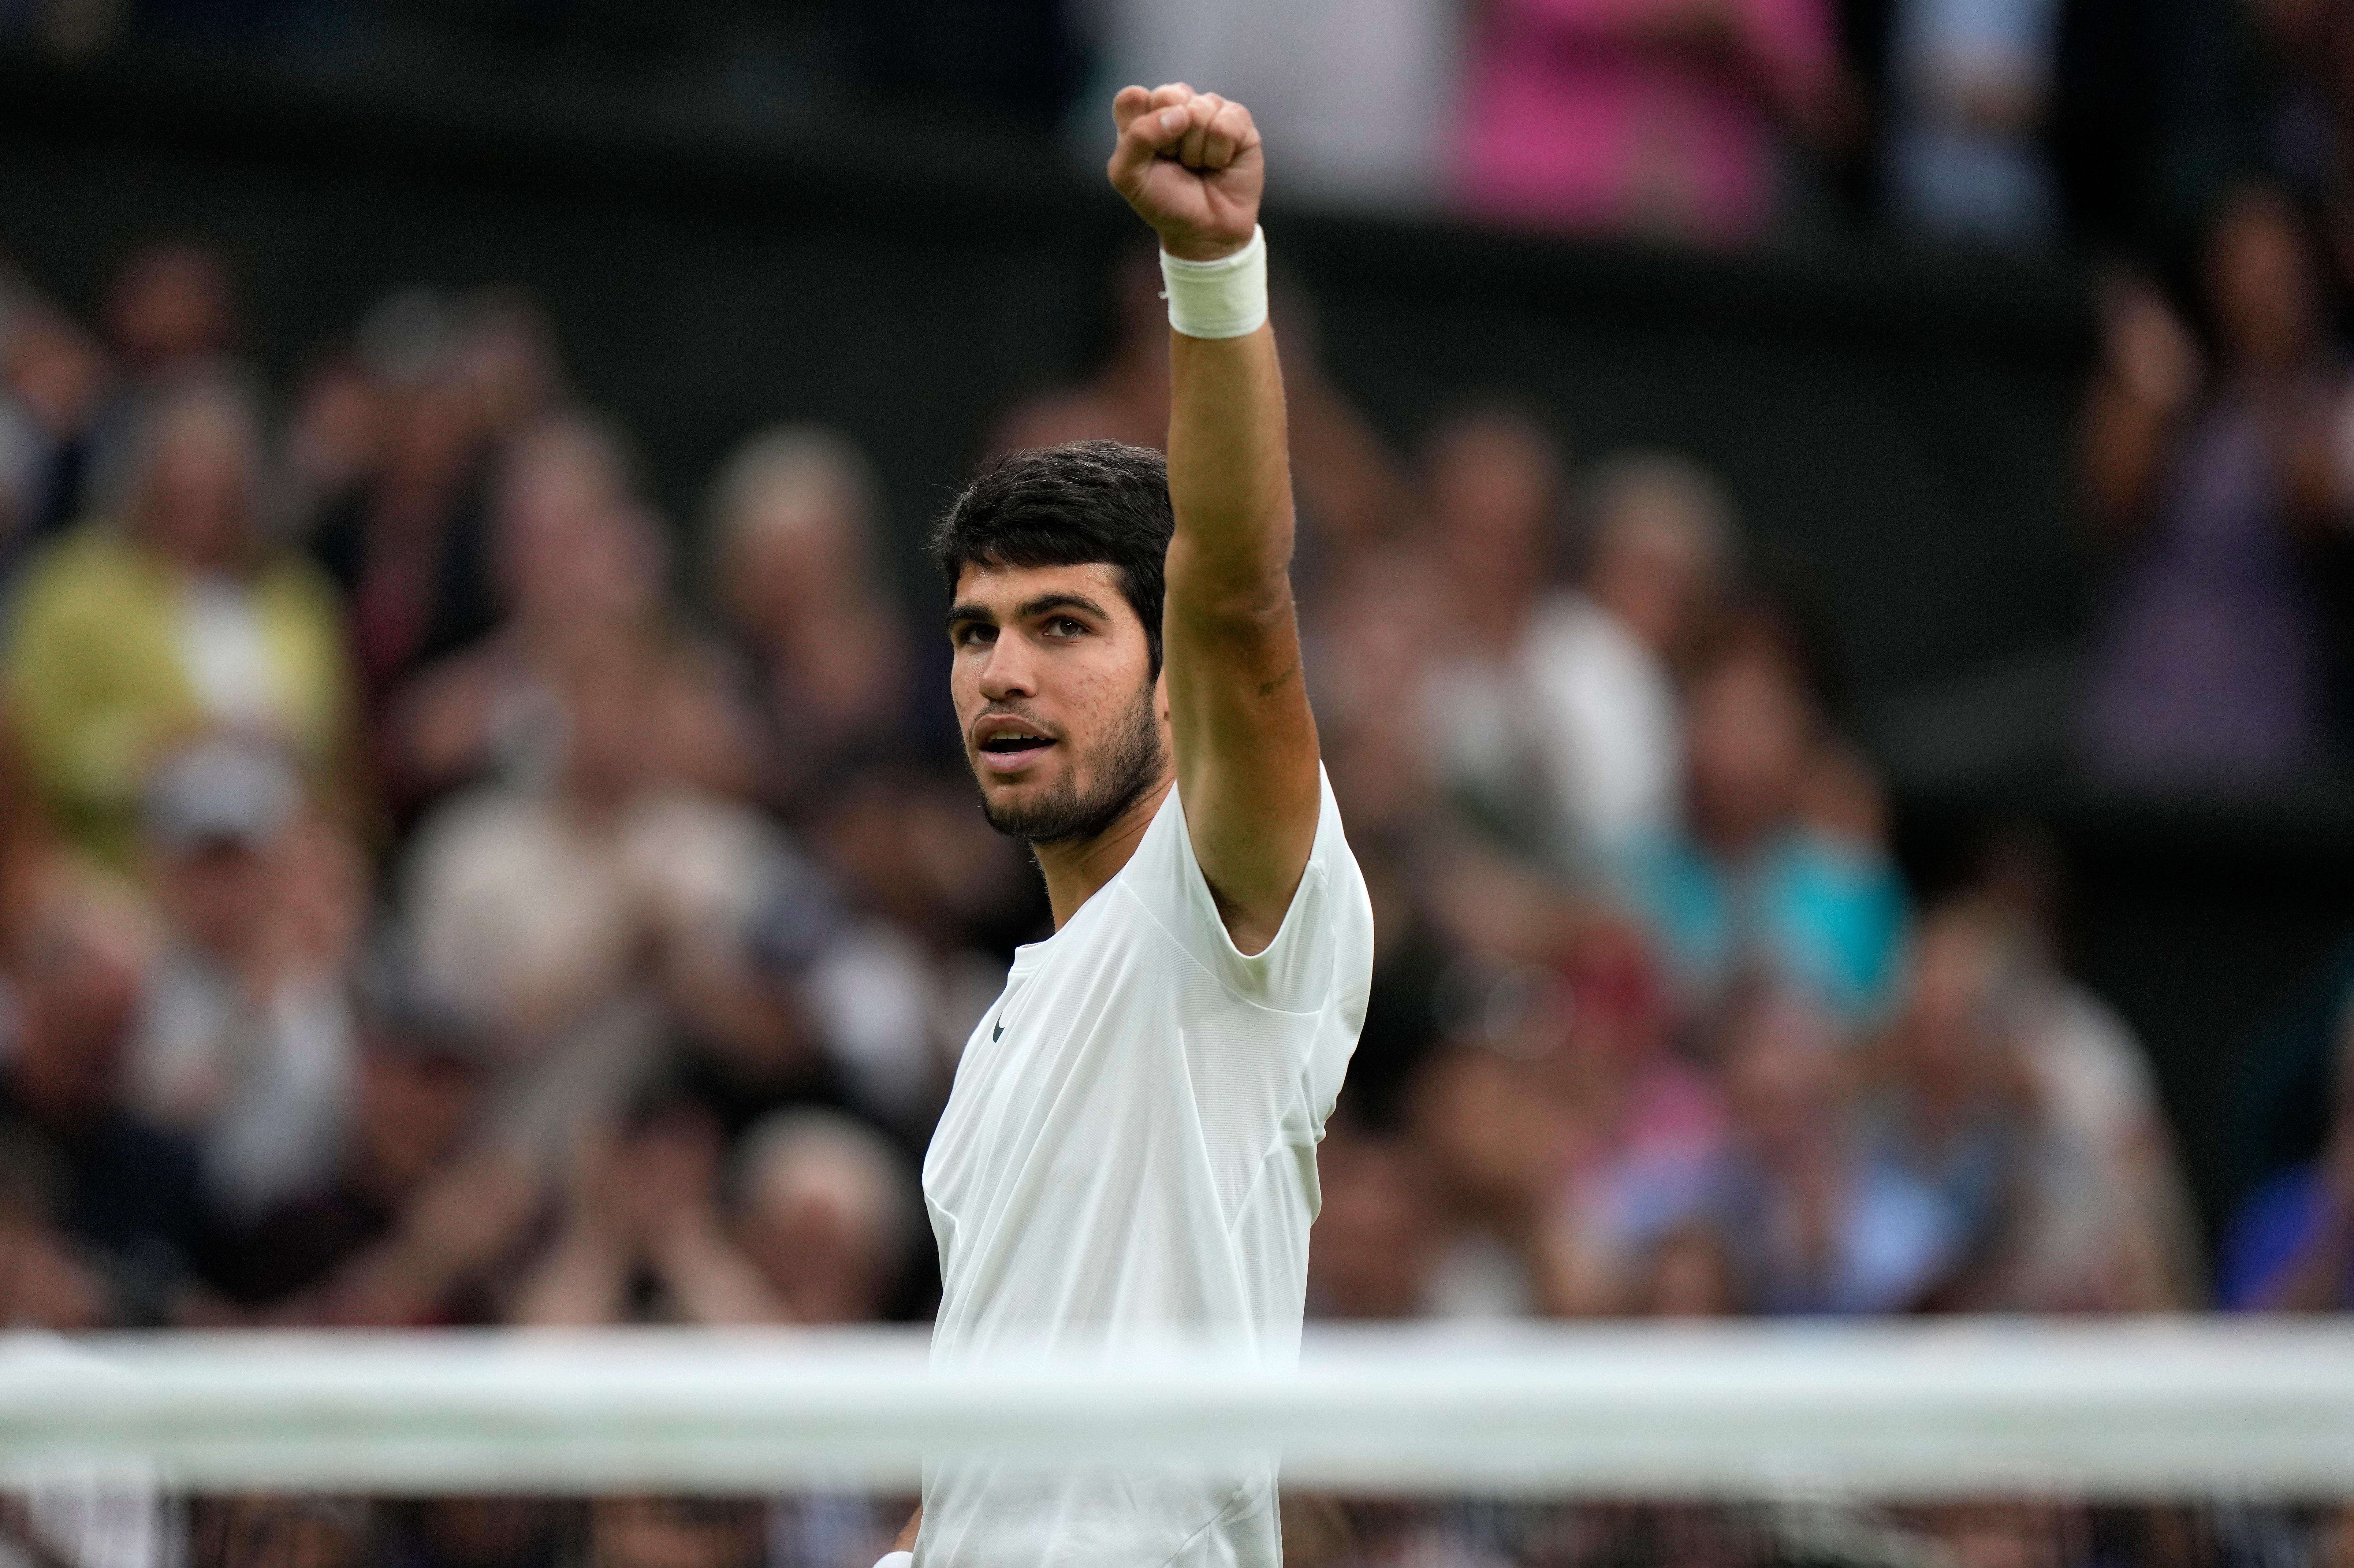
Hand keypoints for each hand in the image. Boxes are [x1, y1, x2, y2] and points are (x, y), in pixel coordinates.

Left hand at [1107, 85, 1262, 261]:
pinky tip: (1219, 164)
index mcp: (1143, 114)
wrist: (1203, 230)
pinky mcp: (1238, 120)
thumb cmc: (1164, 202)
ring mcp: (1208, 109)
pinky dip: (1219, 153)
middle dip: (1169, 140)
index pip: (1132, 97)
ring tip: (1198, 166)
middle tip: (1175, 161)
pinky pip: (1226, 124)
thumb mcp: (1129, 177)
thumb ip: (1137, 138)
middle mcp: (1176, 105)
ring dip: (1195, 151)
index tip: (1147, 158)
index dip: (1139, 129)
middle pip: (1167, 96)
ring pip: (1198, 111)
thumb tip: (1181, 114)